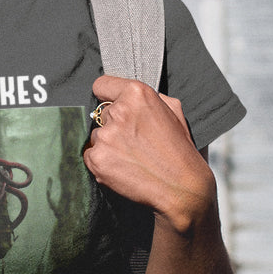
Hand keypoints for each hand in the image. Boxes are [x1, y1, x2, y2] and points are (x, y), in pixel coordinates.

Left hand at [83, 75, 215, 234]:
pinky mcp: (96, 159)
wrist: (182, 188)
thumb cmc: (180, 151)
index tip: (112, 105)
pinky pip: (90, 155)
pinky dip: (102, 162)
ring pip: (96, 135)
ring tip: (132, 158)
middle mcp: (117, 111)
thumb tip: (129, 95)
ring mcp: (105, 136)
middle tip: (135, 141)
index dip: (107, 96)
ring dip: (108, 145)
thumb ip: (149, 98)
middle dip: (114, 125)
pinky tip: (123, 168)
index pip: (102, 85)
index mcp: (137, 94)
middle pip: (100, 114)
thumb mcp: (174, 112)